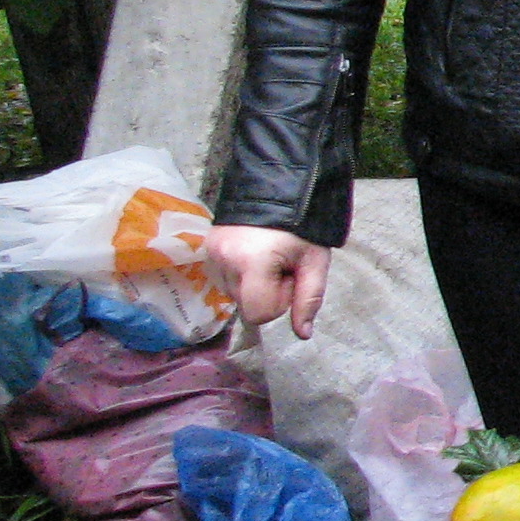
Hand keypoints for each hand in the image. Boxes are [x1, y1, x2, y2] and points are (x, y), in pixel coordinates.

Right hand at [207, 224, 331, 339]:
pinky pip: (222, 277)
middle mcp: (224, 259)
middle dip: (267, 292)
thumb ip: (309, 299)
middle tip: (281, 265)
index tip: (290, 276)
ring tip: (268, 257)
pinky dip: (239, 273)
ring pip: (233, 292)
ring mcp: (211, 252)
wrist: (280, 186)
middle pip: (245, 304)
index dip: (279, 301)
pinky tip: (253, 255)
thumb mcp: (314, 262)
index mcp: (252, 263)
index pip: (258, 314)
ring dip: (252, 283)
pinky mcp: (205, 246)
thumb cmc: (303, 226)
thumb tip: (303, 334)